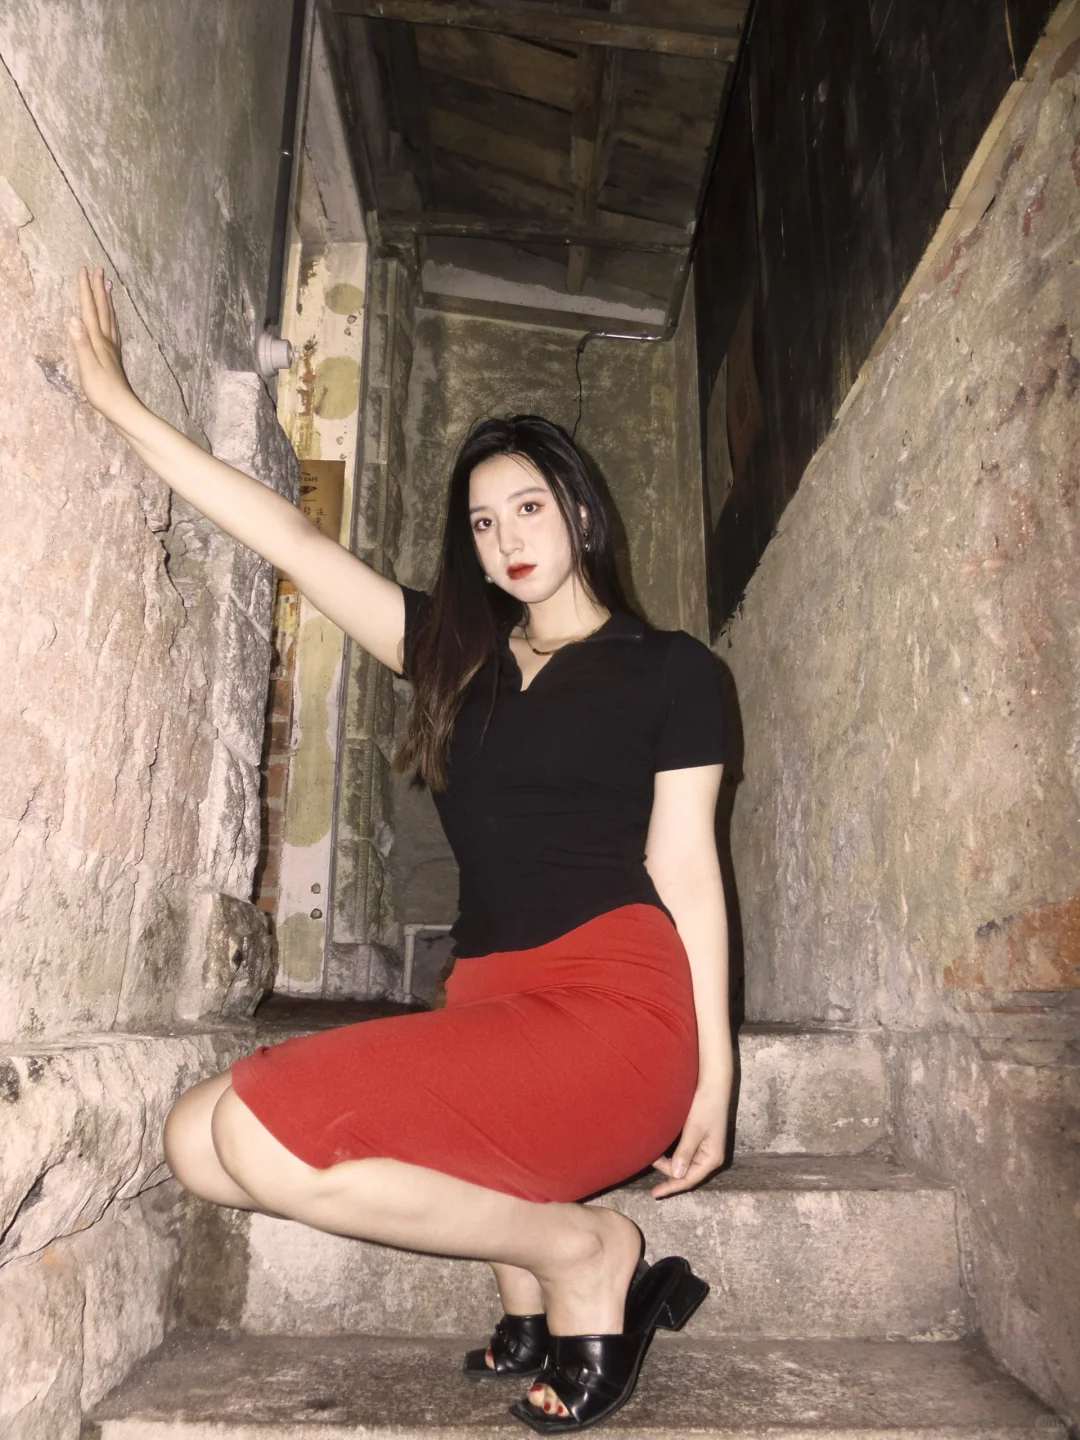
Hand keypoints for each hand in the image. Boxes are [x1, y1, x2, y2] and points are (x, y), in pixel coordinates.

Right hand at [68, 265, 140, 424]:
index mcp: (98, 341)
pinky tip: (112, 318)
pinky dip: (111, 318)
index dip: (85, 289)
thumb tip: (73, 318)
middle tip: (97, 268)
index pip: (89, 309)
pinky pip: (113, 329)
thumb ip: (80, 342)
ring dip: (107, 300)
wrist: (122, 408)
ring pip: (110, 318)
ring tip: (108, 285)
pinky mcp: (114, 357)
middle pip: (102, 309)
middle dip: (98, 288)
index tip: (83, 269)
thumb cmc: (102, 391)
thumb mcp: (87, 367)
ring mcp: (112, 348)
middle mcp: (107, 341)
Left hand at [649, 1075, 731, 1197]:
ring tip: (652, 1155)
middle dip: (667, 1171)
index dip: (671, 1187)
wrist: (713, 1083)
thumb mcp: (694, 1128)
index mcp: (712, 1158)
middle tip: (649, 1158)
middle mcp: (710, 1156)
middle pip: (686, 1172)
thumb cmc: (706, 1104)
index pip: (689, 1180)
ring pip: (684, 1163)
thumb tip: (676, 1175)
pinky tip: (662, 1151)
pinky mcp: (700, 1138)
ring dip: (669, 1162)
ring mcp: (706, 1148)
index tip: (654, 1194)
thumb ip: (685, 1152)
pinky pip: (685, 1153)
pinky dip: (672, 1154)